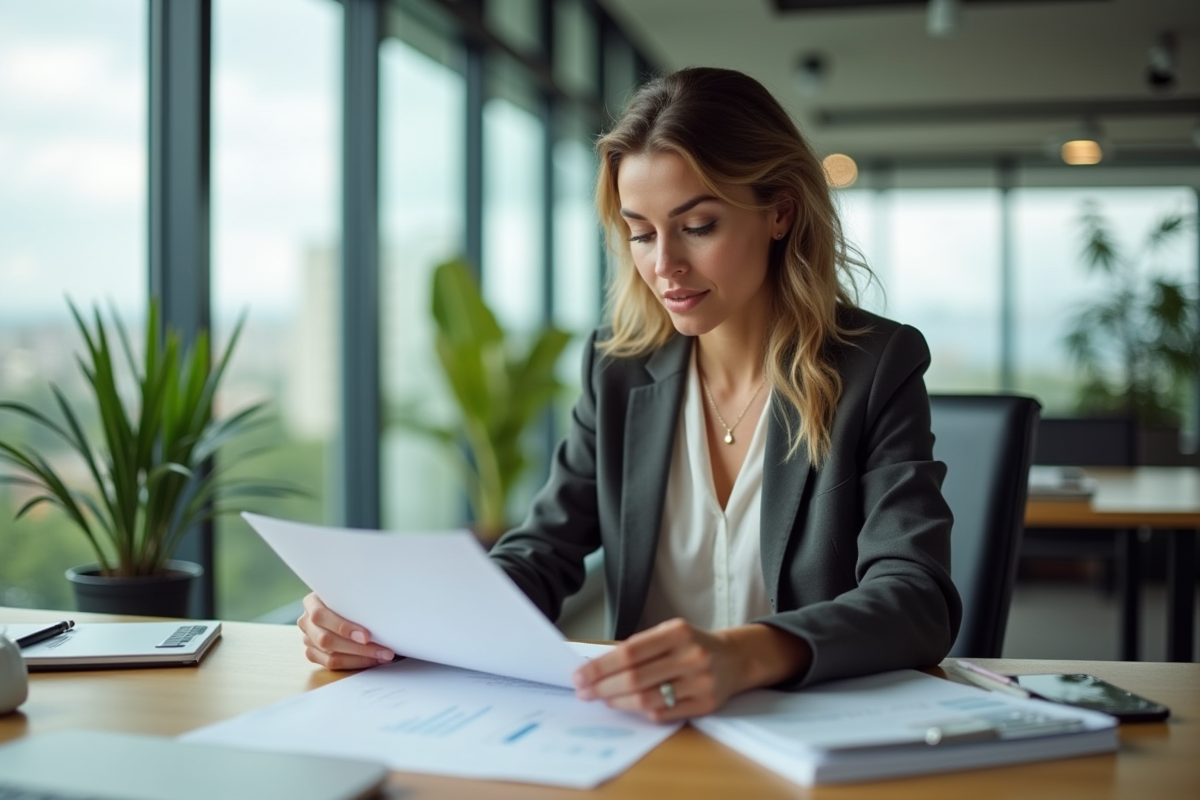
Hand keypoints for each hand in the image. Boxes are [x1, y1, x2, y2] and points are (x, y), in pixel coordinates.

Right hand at [297, 592, 393, 669]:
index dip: (343, 628)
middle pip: (327, 640)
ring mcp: (308, 639)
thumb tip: (382, 607)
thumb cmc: (348, 595)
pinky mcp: (313, 653)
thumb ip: (356, 598)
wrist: (339, 602)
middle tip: (383, 650)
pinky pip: (332, 664)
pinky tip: (372, 660)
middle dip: (359, 648)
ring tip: (383, 656)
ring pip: (331, 656)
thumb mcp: (349, 591)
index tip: (366, 636)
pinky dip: (355, 663)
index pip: (321, 616)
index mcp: (312, 602)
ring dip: (361, 658)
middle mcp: (306, 621)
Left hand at [571, 619, 811, 722]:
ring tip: (601, 699)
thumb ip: (638, 647)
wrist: (735, 658)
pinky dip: (640, 712)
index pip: (630, 652)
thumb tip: (596, 667)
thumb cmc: (692, 644)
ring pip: (646, 699)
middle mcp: (691, 656)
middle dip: (602, 687)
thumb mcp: (668, 633)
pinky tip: (626, 707)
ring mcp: (700, 682)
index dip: (601, 666)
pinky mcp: (705, 704)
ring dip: (616, 702)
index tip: (580, 675)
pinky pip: (663, 713)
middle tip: (584, 691)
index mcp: (678, 632)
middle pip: (635, 678)